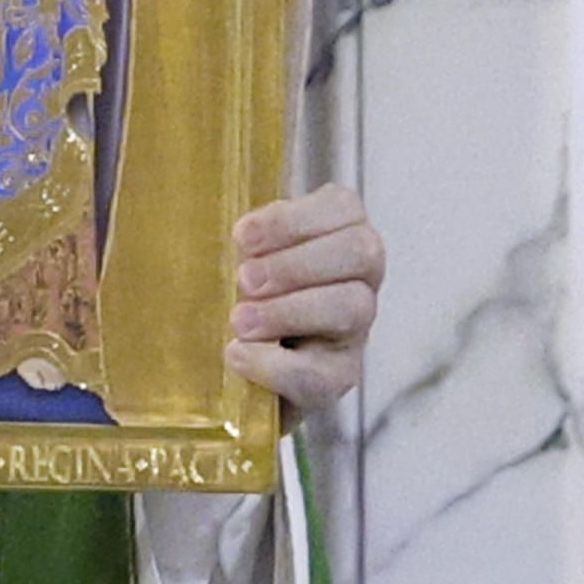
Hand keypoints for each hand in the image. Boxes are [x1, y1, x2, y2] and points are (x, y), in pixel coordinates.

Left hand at [224, 183, 382, 412]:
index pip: (343, 208)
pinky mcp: (339, 375)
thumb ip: (247, 238)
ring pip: (350, 308)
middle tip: (244, 280)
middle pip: (359, 253)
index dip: (293, 221)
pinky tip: (239, 355)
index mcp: (341, 230)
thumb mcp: (246, 251)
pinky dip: (275, 366)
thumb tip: (222, 235)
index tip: (242, 237)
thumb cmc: (245, 286)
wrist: (245, 354)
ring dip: (288, 312)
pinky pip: (321, 373)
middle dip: (295, 265)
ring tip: (239, 321)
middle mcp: (361, 275)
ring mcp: (356, 327)